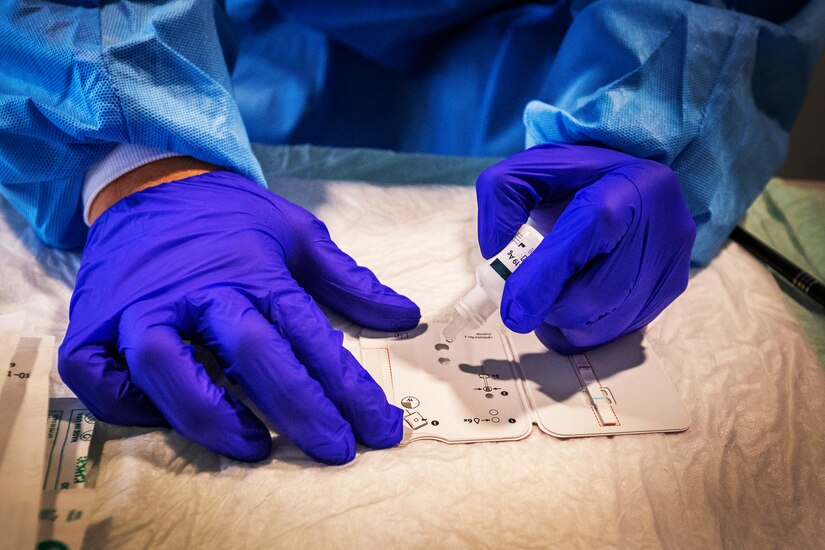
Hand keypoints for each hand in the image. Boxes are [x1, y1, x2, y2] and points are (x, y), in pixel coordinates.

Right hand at [59, 168, 419, 463]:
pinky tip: (164, 416)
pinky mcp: (91, 321)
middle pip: (252, 355)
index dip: (350, 390)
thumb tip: (406, 316)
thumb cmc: (230, 215)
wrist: (151, 178)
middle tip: (335, 451)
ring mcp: (139, 307)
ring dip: (212, 416)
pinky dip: (125, 405)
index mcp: (252, 269)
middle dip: (301, 410)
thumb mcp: (297, 233)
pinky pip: (97, 376)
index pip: (309, 337)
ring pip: (166, 369)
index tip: (382, 429)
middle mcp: (196, 289)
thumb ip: (349, 280)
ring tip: (255, 446)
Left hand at [476, 143, 694, 353]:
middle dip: (548, 306)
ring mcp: (670, 261)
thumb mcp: (531, 170)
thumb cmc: (576, 181)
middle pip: (595, 294)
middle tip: (526, 295)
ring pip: (604, 324)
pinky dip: (582, 328)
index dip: (546, 277)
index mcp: (625, 185)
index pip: (588, 232)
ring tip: (550, 293)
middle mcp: (660, 224)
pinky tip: (572, 301)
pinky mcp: (671, 290)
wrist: (629, 183)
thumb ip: (501, 199)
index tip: (512, 308)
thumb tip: (497, 251)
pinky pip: (616, 332)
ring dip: (562, 321)